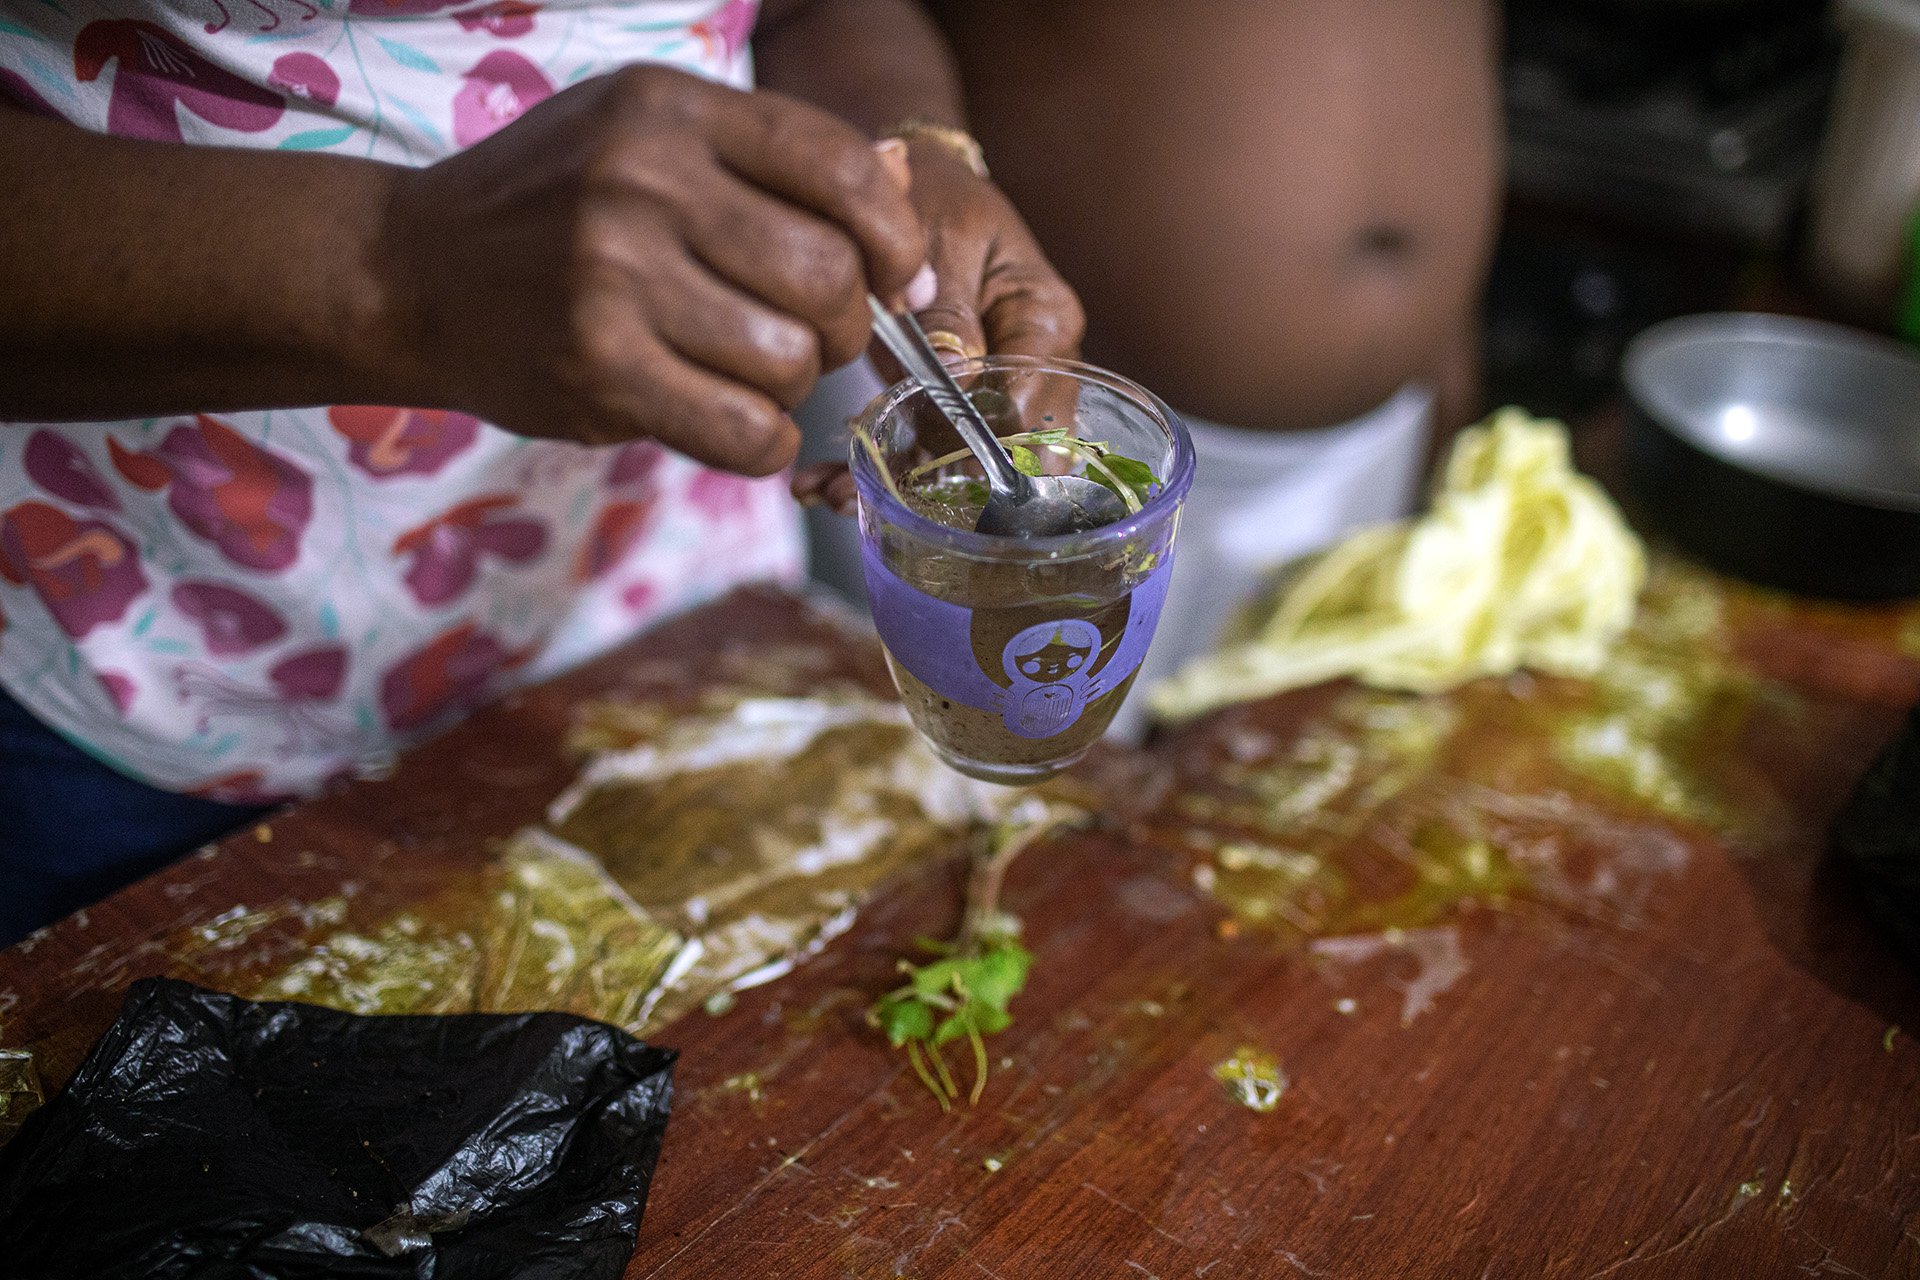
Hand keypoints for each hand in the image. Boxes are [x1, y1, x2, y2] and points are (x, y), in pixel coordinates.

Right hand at [377, 64, 931, 473]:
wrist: (408, 272)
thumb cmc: (552, 204)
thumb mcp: (649, 136)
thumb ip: (771, 158)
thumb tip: (905, 186)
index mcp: (669, 111)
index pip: (839, 167)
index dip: (894, 238)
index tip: (897, 279)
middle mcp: (641, 185)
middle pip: (826, 277)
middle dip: (846, 325)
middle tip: (817, 337)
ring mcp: (614, 281)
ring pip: (789, 362)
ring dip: (794, 385)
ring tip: (754, 372)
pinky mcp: (597, 372)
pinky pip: (742, 431)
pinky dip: (765, 442)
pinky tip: (743, 425)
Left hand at [790, 139, 1083, 510]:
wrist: (910, 180)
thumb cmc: (933, 195)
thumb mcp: (938, 236)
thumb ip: (946, 308)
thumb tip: (958, 378)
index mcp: (1045, 320)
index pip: (1029, 406)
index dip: (975, 442)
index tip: (909, 449)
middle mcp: (1033, 367)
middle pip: (1003, 452)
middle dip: (933, 488)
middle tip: (852, 495)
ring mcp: (995, 391)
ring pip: (961, 464)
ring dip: (895, 488)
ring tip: (827, 495)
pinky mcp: (953, 404)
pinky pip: (925, 450)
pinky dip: (874, 470)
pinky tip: (820, 484)